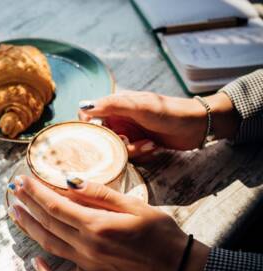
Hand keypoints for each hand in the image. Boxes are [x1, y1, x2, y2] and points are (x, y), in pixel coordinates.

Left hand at [8, 176, 209, 270]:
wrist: (175, 264)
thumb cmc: (158, 231)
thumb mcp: (133, 204)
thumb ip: (100, 193)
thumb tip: (71, 181)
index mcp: (97, 224)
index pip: (56, 205)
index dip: (36, 192)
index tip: (23, 179)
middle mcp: (87, 245)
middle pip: (48, 221)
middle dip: (28, 203)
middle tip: (14, 189)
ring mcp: (88, 262)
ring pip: (49, 244)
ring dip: (29, 227)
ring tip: (15, 213)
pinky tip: (36, 262)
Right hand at [78, 90, 238, 160]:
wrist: (196, 126)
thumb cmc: (168, 111)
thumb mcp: (139, 106)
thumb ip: (111, 105)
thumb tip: (83, 106)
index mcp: (115, 105)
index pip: (89, 116)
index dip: (90, 128)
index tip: (99, 136)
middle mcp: (118, 119)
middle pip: (101, 137)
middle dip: (116, 143)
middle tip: (130, 142)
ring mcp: (128, 132)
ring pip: (116, 149)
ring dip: (133, 150)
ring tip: (150, 143)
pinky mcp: (138, 144)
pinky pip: (129, 155)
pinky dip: (141, 153)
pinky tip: (154, 147)